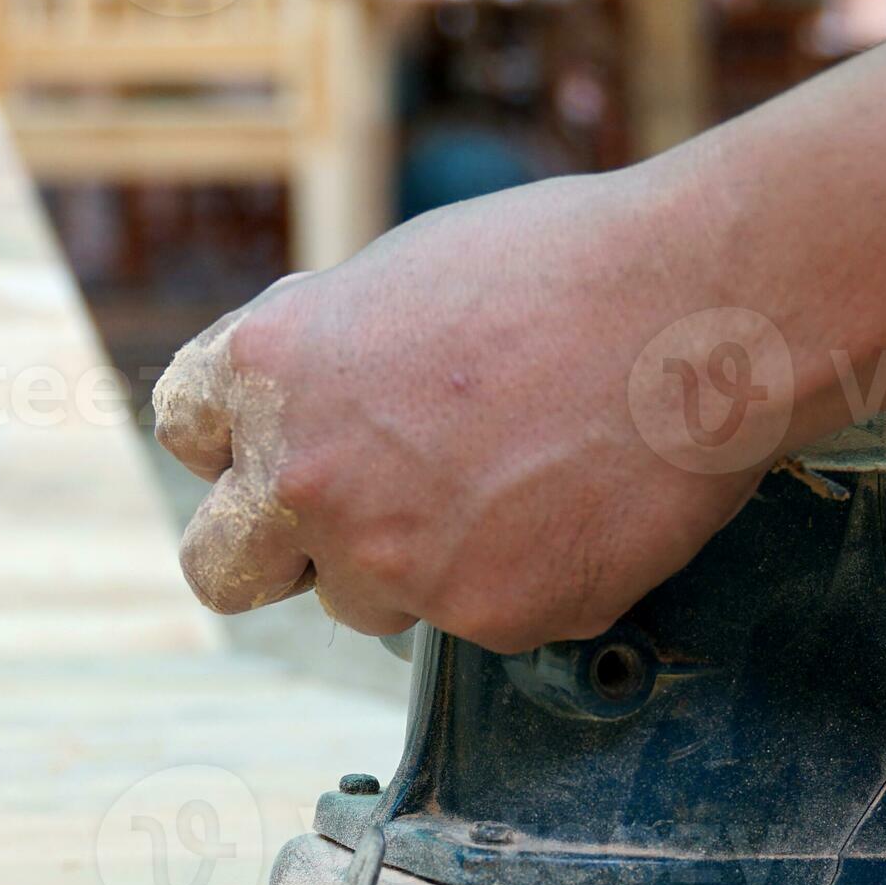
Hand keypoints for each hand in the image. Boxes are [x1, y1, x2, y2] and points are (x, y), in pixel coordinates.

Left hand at [151, 168, 783, 652]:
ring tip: (514, 477)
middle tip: (350, 521)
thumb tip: (311, 420)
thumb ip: (327, 365)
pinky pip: (475, 619)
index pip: (185, 435)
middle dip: (272, 553)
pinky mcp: (485, 617)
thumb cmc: (566, 266)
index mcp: (269, 370)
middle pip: (219, 570)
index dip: (239, 439)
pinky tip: (573, 502)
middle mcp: (307, 478)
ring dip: (412, 563)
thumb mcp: (399, 279)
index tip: (291, 438)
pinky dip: (517, 577)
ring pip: (360, 603)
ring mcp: (392, 562)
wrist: (700, 308)